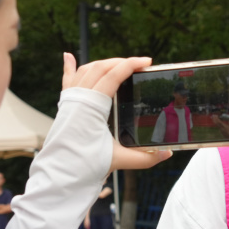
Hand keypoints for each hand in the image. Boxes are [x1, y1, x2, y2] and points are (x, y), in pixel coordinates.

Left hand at [62, 53, 173, 171]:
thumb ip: (146, 157)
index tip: (147, 62)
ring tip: (120, 63)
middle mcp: (79, 99)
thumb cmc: (86, 165)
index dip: (131, 64)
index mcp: (92, 107)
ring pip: (86, 70)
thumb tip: (168, 153)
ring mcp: (70, 100)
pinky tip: (68, 55)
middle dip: (121, 61)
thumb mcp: (119, 160)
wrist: (60, 174)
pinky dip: (69, 66)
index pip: (113, 76)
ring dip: (104, 63)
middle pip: (100, 68)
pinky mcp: (65, 106)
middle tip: (139, 64)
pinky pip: (67, 79)